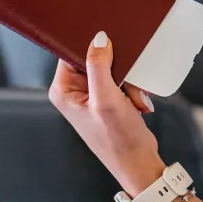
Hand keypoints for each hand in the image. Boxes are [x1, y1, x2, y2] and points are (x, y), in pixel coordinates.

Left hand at [49, 32, 165, 194]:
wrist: (139, 163)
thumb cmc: (118, 140)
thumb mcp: (107, 100)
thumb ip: (99, 66)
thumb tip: (98, 38)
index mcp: (63, 90)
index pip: (72, 52)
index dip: (93, 48)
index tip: (112, 53)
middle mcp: (74, 91)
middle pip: (96, 59)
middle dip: (118, 70)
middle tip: (126, 87)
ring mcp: (92, 95)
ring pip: (114, 69)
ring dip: (129, 82)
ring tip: (132, 101)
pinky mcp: (108, 99)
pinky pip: (123, 80)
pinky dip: (133, 89)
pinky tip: (136, 104)